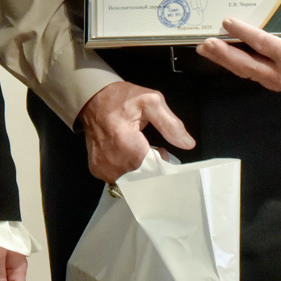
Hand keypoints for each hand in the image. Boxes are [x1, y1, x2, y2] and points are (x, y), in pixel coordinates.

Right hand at [77, 80, 195, 183]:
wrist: (93, 99)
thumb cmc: (122, 99)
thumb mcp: (151, 101)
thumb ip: (170, 124)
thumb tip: (187, 144)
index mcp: (125, 142)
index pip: (153, 170)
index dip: (162, 164)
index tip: (163, 153)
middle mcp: (111, 159)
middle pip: (143, 178)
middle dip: (152, 167)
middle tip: (151, 148)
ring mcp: (102, 167)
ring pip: (131, 181)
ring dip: (139, 170)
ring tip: (137, 150)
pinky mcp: (97, 170)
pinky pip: (119, 179)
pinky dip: (126, 171)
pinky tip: (127, 155)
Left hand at [196, 18, 280, 91]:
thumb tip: (256, 0)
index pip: (265, 44)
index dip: (245, 33)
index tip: (227, 21)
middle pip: (248, 64)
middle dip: (225, 53)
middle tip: (206, 42)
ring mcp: (274, 83)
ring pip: (243, 70)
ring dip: (222, 58)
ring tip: (203, 47)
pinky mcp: (266, 83)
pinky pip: (246, 71)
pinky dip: (230, 61)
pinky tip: (216, 53)